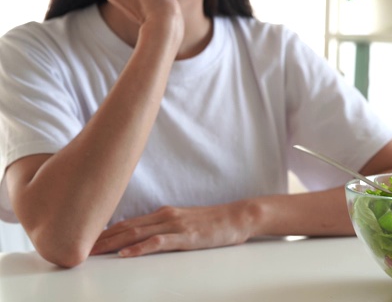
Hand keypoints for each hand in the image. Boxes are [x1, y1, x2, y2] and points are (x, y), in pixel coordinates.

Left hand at [90, 203, 255, 256]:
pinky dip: (140, 247)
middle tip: (78, 246)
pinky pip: (158, 242)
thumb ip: (164, 228)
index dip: (104, 231)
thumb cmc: (213, 223)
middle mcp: (164, 216)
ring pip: (136, 233)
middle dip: (100, 238)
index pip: (127, 222)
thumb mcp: (185, 222)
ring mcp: (175, 225)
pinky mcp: (186, 236)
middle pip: (125, 226)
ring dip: (112, 243)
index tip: (85, 239)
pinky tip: (127, 254)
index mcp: (163, 213)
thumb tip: (143, 238)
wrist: (237, 217)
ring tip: (93, 252)